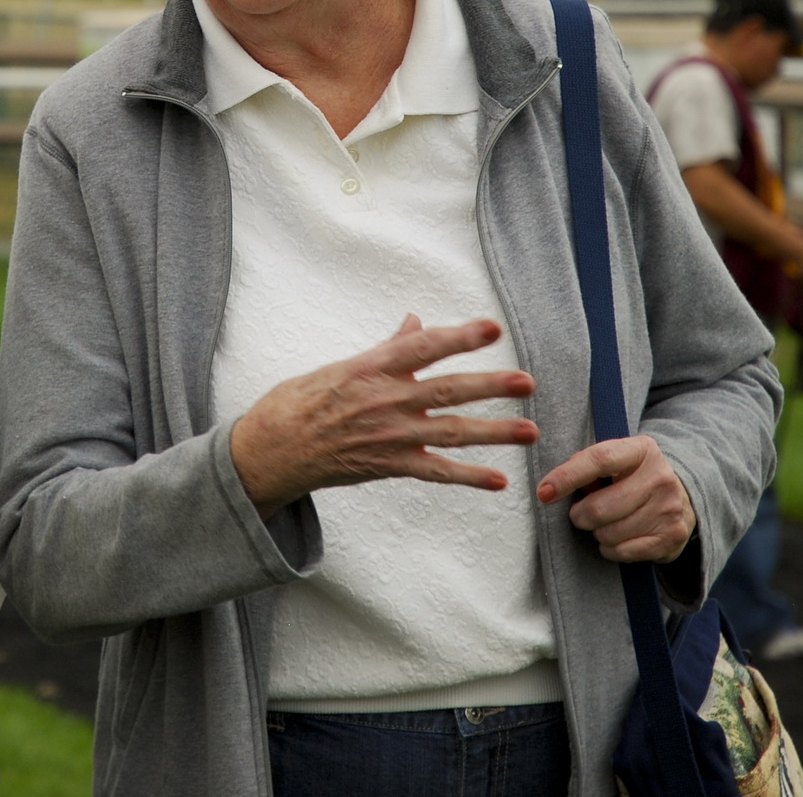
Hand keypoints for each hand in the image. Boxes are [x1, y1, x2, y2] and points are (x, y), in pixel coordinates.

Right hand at [230, 315, 537, 519]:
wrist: (272, 450)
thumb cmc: (300, 402)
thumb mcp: (340, 367)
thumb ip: (386, 348)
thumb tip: (415, 322)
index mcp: (371, 368)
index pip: (423, 347)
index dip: (459, 336)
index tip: (492, 328)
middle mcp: (384, 400)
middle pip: (447, 390)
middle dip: (490, 386)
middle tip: (526, 381)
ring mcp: (388, 436)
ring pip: (450, 432)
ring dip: (493, 433)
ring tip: (530, 430)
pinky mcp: (388, 466)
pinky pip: (436, 473)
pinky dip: (468, 477)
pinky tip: (499, 481)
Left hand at [537, 436, 694, 562]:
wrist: (683, 498)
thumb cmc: (633, 478)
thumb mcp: (616, 460)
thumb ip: (586, 465)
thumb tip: (552, 486)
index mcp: (641, 450)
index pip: (599, 460)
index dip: (567, 477)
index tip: (544, 492)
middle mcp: (660, 477)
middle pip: (600, 507)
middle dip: (579, 516)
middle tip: (580, 514)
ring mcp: (669, 508)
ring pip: (609, 533)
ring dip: (597, 532)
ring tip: (605, 523)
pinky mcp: (671, 536)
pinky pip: (623, 552)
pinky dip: (611, 549)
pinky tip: (617, 538)